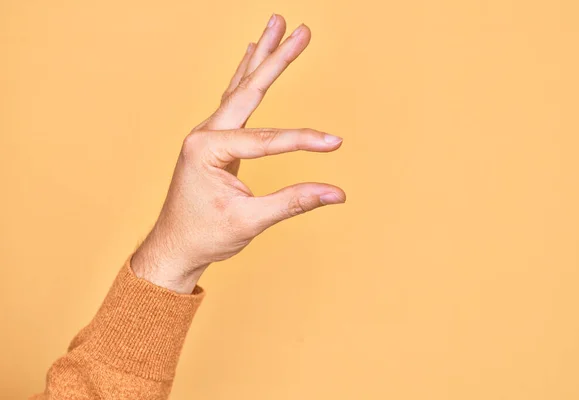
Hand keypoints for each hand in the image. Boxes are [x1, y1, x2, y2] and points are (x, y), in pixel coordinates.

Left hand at [131, 15, 344, 292]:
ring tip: (278, 25)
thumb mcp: (250, 221)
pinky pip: (235, 100)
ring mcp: (208, 133)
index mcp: (207, 150)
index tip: (335, 143)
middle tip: (301, 28)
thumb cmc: (205, 235)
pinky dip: (248, 76)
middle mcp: (204, 133)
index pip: (265, 139)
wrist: (174, 246)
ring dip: (263, 57)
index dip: (303, 140)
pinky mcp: (216, 139)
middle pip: (248, 88)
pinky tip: (253, 54)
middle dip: (277, 58)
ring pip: (240, 87)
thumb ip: (293, 202)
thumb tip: (336, 193)